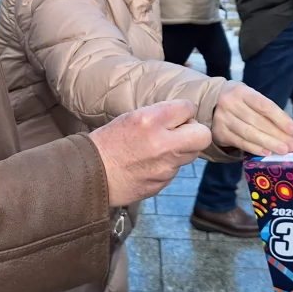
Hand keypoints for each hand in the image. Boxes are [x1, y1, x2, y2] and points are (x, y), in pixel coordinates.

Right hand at [89, 100, 211, 206]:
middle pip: (202, 135)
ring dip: (180, 150)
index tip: (178, 115)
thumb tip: (183, 118)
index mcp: (151, 120)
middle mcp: (162, 143)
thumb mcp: (130, 117)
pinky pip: (174, 171)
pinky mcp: (162, 183)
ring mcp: (164, 167)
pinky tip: (147, 165)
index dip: (184, 111)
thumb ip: (159, 116)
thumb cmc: (107, 143)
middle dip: (194, 132)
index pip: (188, 108)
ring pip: (190, 155)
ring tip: (157, 150)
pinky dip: (166, 167)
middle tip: (180, 133)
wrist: (90, 174)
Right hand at [212, 83, 292, 155]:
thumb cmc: (240, 101)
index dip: (279, 118)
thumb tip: (289, 131)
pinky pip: (240, 142)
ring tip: (283, 150)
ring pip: (249, 133)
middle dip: (277, 134)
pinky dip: (255, 148)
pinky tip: (267, 152)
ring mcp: (222, 119)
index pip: (263, 105)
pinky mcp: (219, 132)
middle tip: (292, 145)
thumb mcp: (251, 97)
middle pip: (257, 121)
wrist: (212, 103)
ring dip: (268, 143)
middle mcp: (230, 103)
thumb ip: (267, 111)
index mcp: (241, 91)